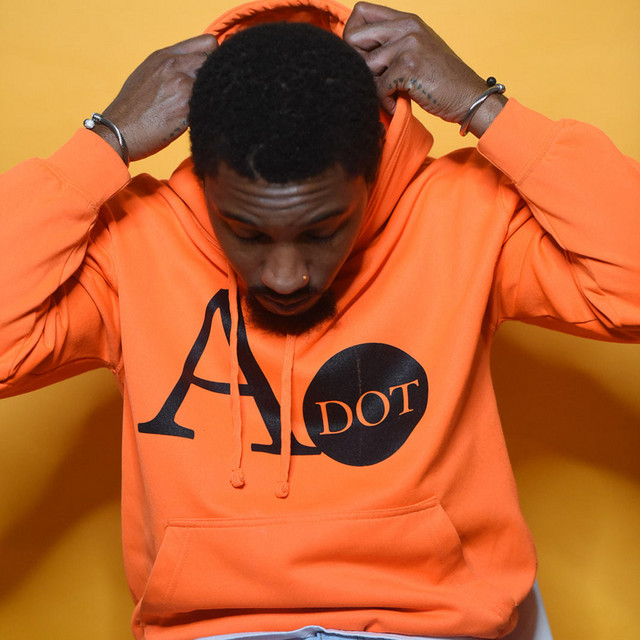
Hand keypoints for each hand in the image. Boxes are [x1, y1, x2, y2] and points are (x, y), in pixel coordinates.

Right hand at [95, 34, 216, 162]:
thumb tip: (194, 68)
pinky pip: (211, 105)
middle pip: (215, 62)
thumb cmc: (133, 109)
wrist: (119, 131)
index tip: (211, 73)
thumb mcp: (148, 74)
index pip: (208, 43)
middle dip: (216, 79)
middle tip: (208, 96)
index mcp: (165, 55)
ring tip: (201, 109)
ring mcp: (181, 85)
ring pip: (215, 84)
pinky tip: (198, 121)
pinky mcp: (187, 107)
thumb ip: (171, 67)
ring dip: (213, 96)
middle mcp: (173, 65)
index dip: (215, 58)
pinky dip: (210, 112)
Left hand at [344, 2, 504, 134]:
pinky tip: (397, 104)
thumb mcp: (417, 50)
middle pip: (353, 36)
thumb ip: (392, 44)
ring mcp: (408, 45)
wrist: (468, 97)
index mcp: (406, 20)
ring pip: (365, 66)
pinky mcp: (409, 67)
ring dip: (373, 86)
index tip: (362, 57)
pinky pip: (378, 88)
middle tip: (373, 79)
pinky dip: (385, 102)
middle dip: (356, 63)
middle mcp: (407, 27)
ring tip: (390, 93)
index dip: (353, 35)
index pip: (361, 11)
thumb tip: (354, 51)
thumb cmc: (440, 80)